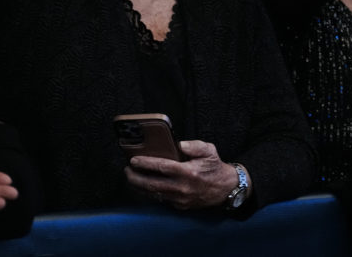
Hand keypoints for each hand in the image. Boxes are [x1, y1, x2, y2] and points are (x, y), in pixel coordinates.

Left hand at [124, 140, 239, 209]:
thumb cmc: (214, 168)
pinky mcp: (180, 206)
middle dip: (136, 178)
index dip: (146, 163)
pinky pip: (161, 199)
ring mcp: (180, 199)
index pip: (162, 167)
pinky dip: (150, 193)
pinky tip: (143, 186)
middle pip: (152, 184)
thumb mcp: (209, 151)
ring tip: (130, 177)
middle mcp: (182, 187)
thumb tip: (179, 144)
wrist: (225, 189)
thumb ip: (194, 145)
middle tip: (127, 170)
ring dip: (139, 187)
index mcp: (188, 172)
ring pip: (154, 194)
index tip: (133, 160)